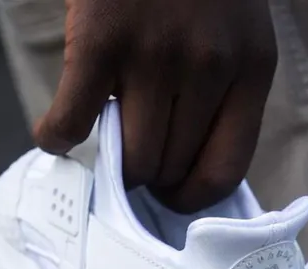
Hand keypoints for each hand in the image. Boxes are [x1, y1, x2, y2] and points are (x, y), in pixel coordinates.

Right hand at [33, 0, 277, 212]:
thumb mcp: (234, 32)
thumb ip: (223, 95)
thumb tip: (184, 172)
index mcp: (252, 69)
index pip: (224, 172)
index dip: (189, 197)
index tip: (168, 196)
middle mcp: (209, 66)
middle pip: (169, 168)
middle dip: (146, 172)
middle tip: (128, 151)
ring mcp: (155, 53)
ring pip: (129, 160)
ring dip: (108, 161)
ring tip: (99, 137)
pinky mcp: (100, 40)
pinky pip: (72, 123)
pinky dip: (56, 137)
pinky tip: (55, 133)